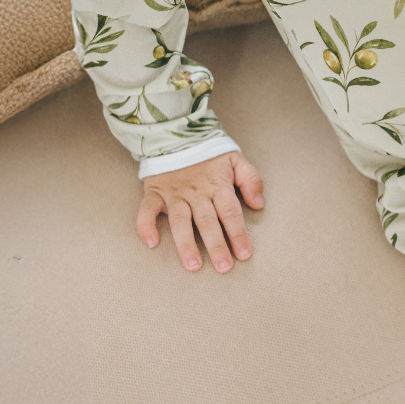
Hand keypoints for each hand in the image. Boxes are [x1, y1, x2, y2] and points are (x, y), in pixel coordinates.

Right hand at [137, 150, 264, 272]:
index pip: (230, 212)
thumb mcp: (236, 160)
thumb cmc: (210, 154)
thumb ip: (251, 179)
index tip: (244, 254)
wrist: (178, 135)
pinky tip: (151, 242)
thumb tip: (258, 204)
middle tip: (224, 267)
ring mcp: (174, 193)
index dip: (238, 233)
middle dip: (216, 245)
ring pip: (180, 221)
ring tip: (193, 265)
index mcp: (217, 185)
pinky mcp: (154, 192)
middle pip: (207, 221)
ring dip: (186, 243)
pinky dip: (146, 225)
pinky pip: (147, 209)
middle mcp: (196, 192)